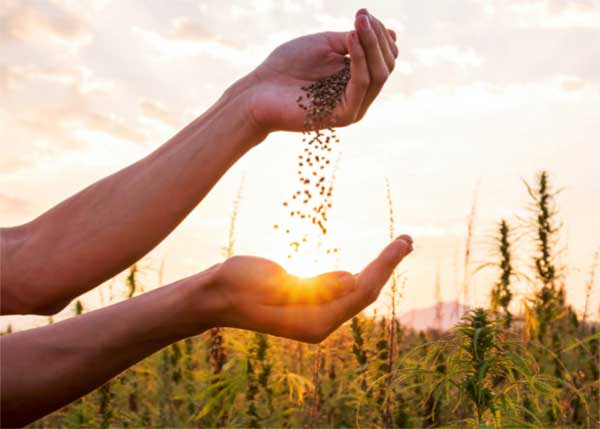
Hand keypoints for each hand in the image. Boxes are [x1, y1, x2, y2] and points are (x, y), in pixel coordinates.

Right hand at [206, 235, 411, 342]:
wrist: (215, 295)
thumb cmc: (236, 286)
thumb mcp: (272, 283)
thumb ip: (314, 286)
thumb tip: (352, 280)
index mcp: (313, 322)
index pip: (360, 292)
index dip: (384, 267)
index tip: (401, 243)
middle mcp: (320, 322)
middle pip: (364, 292)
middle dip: (387, 266)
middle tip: (408, 239)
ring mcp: (316, 314)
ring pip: (357, 290)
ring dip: (378, 268)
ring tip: (399, 246)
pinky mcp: (310, 303)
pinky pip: (342, 289)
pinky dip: (360, 272)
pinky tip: (373, 263)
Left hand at [247, 9, 397, 132]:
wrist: (259, 91)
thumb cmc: (287, 67)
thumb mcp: (325, 44)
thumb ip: (354, 40)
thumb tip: (390, 33)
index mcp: (357, 79)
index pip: (385, 57)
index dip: (379, 33)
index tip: (363, 13)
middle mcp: (359, 96)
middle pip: (387, 65)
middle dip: (378, 37)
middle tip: (362, 16)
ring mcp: (353, 108)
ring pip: (378, 75)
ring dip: (371, 45)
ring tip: (359, 24)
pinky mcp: (343, 115)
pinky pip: (360, 85)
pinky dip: (359, 60)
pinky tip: (351, 39)